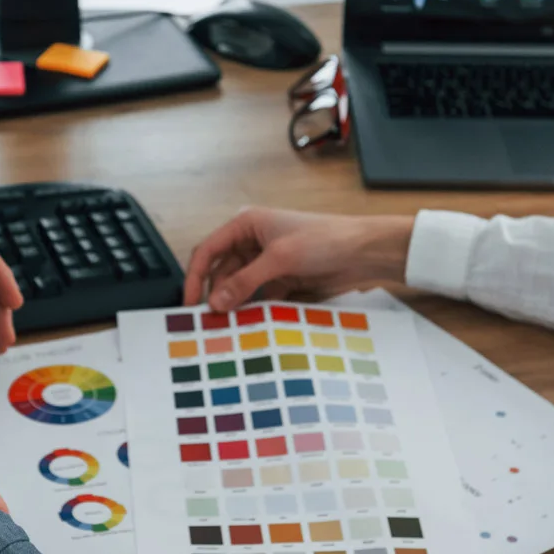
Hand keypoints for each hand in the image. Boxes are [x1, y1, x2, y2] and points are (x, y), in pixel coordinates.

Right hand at [184, 208, 414, 311]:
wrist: (364, 252)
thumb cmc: (323, 240)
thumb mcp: (279, 259)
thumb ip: (244, 282)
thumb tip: (215, 303)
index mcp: (246, 225)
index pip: (208, 251)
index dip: (195, 277)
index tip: (189, 304)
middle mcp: (252, 242)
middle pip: (221, 272)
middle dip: (215, 295)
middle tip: (208, 323)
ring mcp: (267, 262)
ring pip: (239, 287)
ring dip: (234, 305)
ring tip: (226, 328)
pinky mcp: (282, 280)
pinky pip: (258, 297)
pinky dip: (252, 310)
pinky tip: (248, 326)